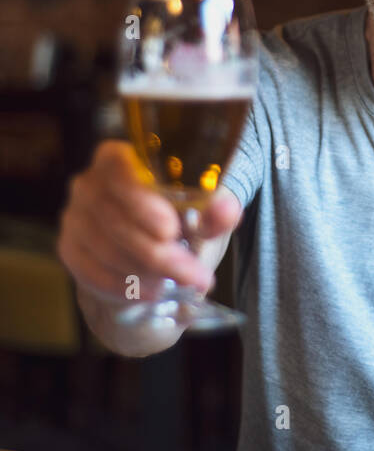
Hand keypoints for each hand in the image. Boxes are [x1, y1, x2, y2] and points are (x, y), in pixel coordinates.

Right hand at [58, 141, 241, 305]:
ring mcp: (75, 216)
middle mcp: (90, 182)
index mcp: (121, 158)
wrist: (155, 254)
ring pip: (106, 249)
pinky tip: (151, 291)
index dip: (141, 201)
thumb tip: (227, 209)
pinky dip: (124, 286)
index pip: (119, 169)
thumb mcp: (204, 215)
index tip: (171, 230)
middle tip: (196, 276)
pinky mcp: (69, 247)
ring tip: (179, 284)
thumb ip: (216, 211)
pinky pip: (91, 271)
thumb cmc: (182, 222)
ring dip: (145, 273)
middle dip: (158, 253)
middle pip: (115, 219)